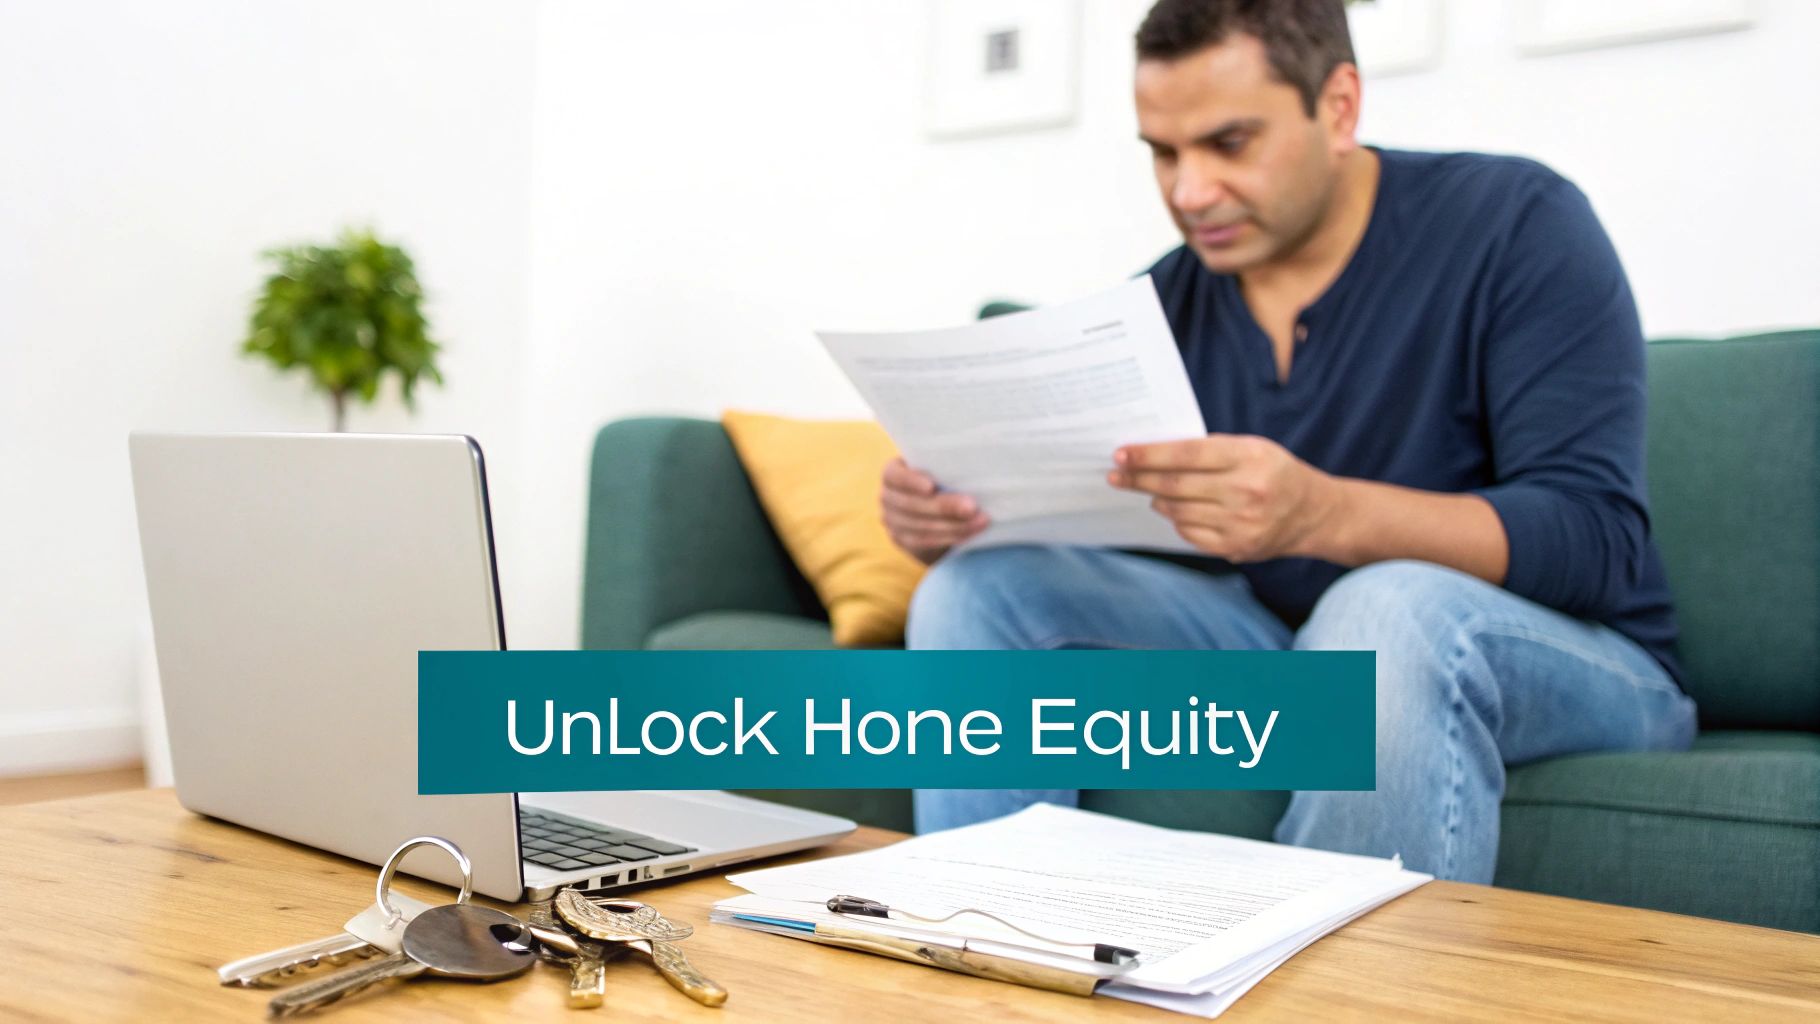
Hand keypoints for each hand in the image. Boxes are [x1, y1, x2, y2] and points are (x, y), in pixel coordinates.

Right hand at [880, 458, 988, 563]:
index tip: (932, 486)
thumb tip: (974, 464)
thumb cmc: (940, 477)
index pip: (894, 476)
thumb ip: (946, 468)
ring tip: (980, 521)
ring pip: (920, 527)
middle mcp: (886, 497)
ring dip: (954, 526)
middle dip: (945, 507)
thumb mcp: (938, 468)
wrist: (932, 507)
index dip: (911, 482)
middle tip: (972, 507)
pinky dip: (950, 538)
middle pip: (912, 505)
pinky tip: (969, 534)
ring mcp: (892, 521)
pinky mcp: (903, 540)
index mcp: (892, 473)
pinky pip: (926, 542)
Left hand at [1108, 434, 1344, 561]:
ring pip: (1178, 512)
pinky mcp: (1236, 547)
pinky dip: (1176, 520)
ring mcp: (1241, 523)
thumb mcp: (1251, 448)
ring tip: (1148, 491)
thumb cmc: (1274, 472)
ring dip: (1156, 500)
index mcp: (1248, 457)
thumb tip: (1154, 455)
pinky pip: (1189, 534)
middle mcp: (1245, 491)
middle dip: (1139, 479)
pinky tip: (1175, 510)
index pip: (1186, 454)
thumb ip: (1208, 450)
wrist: (1313, 513)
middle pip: (1176, 486)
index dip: (1149, 455)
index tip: (1121, 454)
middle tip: (1115, 475)